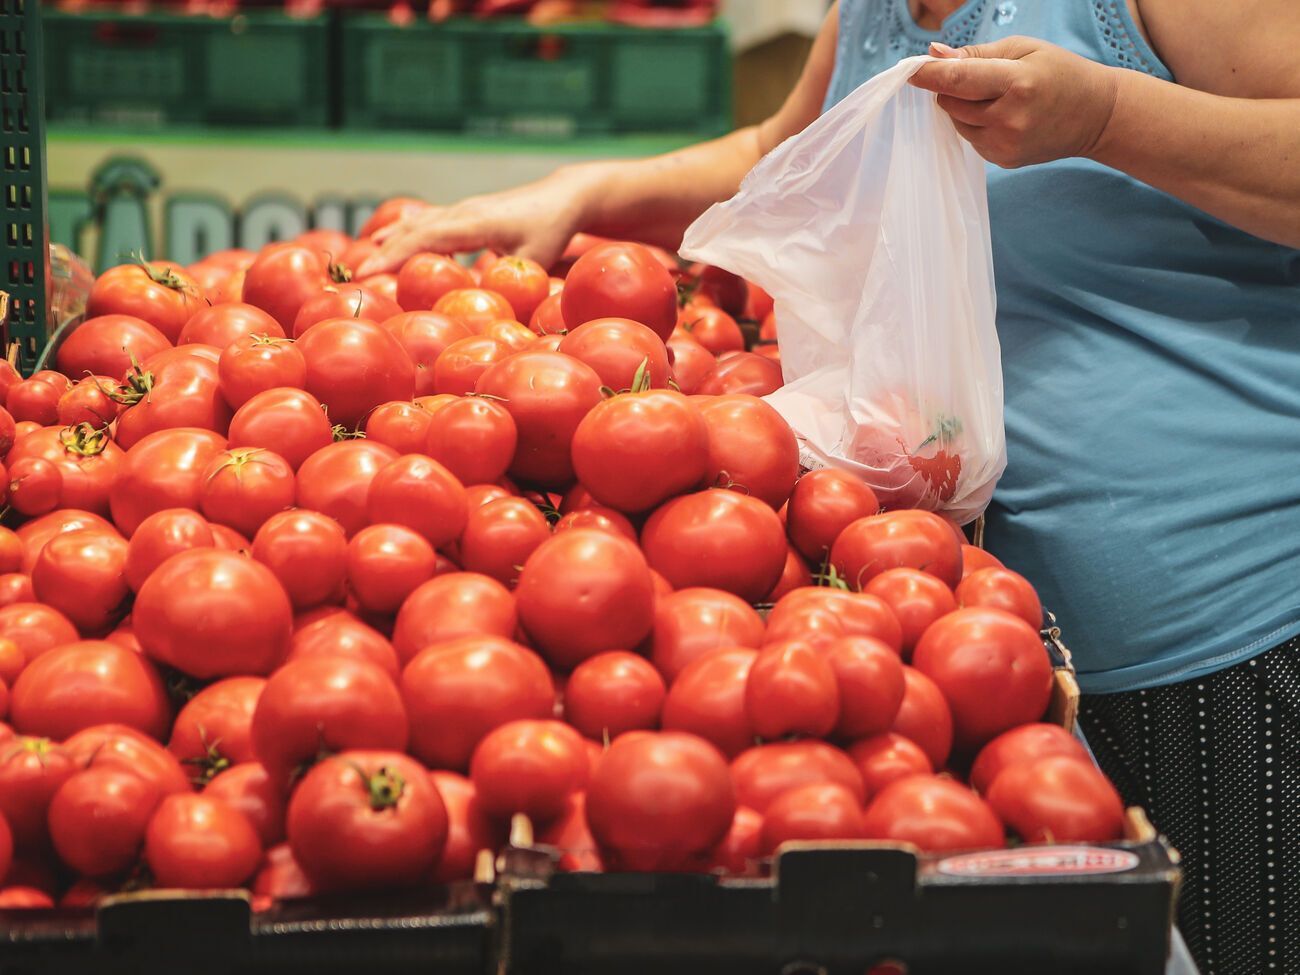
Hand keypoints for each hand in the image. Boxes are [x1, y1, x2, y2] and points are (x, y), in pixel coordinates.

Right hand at [356, 167, 595, 275]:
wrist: (562, 196)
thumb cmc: (551, 230)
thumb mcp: (536, 261)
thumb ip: (510, 282)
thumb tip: (486, 310)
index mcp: (474, 223)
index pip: (425, 239)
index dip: (394, 256)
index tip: (369, 274)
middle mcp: (461, 212)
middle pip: (412, 231)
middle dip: (382, 252)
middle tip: (355, 276)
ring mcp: (461, 209)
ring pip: (416, 223)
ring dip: (389, 239)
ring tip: (362, 259)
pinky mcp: (464, 212)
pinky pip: (427, 222)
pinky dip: (404, 232)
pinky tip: (387, 241)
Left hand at [909, 37, 1119, 167]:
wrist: (1095, 115)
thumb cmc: (1059, 73)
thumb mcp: (1023, 49)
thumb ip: (976, 54)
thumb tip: (934, 54)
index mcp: (1017, 83)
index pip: (959, 80)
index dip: (929, 76)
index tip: (909, 71)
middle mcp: (1009, 119)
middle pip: (951, 102)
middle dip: (951, 87)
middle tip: (975, 77)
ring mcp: (1006, 145)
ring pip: (956, 122)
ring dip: (963, 107)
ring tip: (996, 97)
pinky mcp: (1003, 161)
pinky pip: (970, 138)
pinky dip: (976, 125)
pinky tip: (1003, 116)